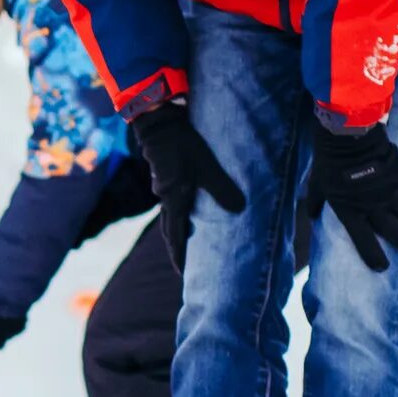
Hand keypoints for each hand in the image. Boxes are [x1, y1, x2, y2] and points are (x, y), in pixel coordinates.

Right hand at [130, 101, 246, 271]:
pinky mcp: (167, 174)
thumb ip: (222, 188)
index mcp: (174, 199)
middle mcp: (166, 196)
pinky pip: (173, 200)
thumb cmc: (182, 144)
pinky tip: (190, 207)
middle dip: (176, 247)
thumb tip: (239, 211)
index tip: (182, 275)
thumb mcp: (206, 166)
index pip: (174, 236)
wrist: (159, 121)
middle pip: (168, 229)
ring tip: (190, 239)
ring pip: (170, 214)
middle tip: (185, 264)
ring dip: (178, 229)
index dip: (179, 256)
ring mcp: (164, 185)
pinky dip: (180, 211)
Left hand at [299, 122, 397, 273]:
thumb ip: (316, 202)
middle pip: (397, 235)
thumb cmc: (328, 161)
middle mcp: (372, 207)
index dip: (373, 257)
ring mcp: (390, 192)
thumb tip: (311, 215)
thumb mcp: (316, 184)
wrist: (345, 136)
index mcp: (350, 211)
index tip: (382, 268)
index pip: (363, 242)